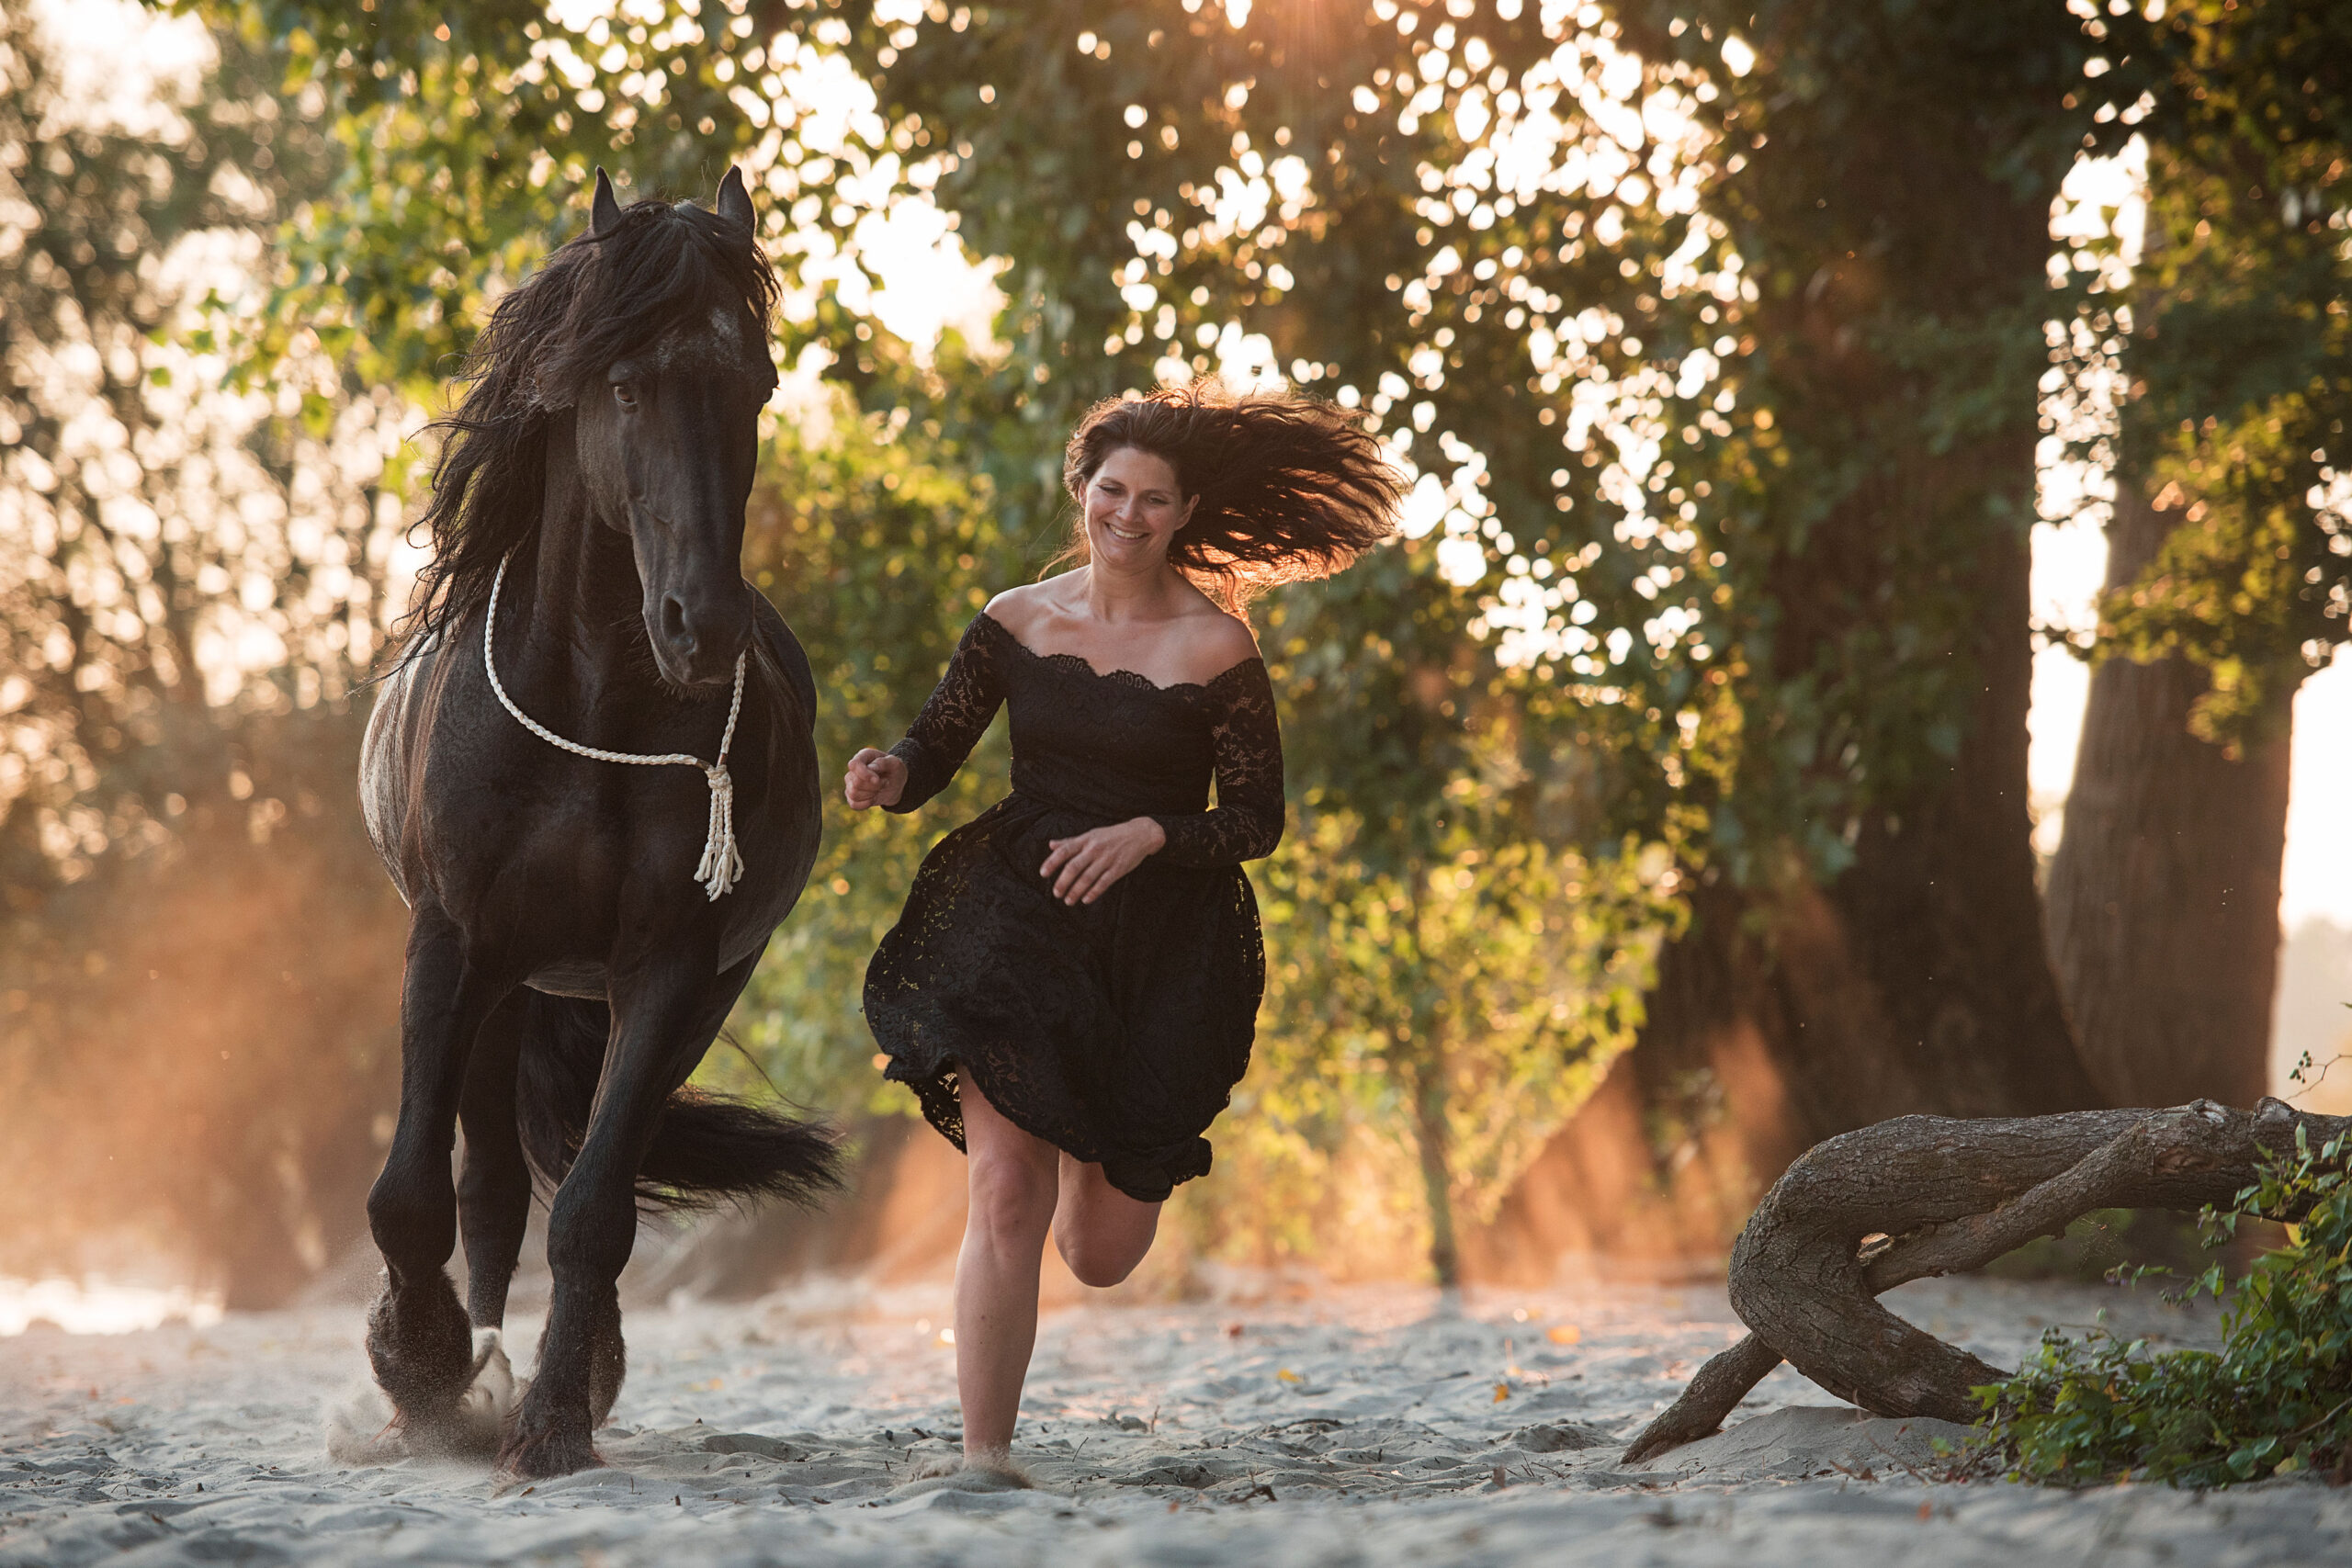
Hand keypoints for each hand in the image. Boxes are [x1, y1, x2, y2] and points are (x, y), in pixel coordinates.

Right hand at [843, 747, 906, 809]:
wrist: (895, 783)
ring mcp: (850, 783)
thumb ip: (883, 762)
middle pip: (856, 782)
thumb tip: (871, 768)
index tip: (877, 780)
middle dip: (874, 786)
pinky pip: (854, 804)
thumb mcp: (895, 763)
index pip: (854, 764)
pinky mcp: (852, 797)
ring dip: (871, 795)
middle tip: (885, 782)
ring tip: (880, 788)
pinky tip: (874, 798)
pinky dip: (866, 803)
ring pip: (854, 794)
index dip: (864, 774)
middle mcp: (853, 770)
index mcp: (862, 757)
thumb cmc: (894, 770)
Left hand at [1040, 817, 1166, 904]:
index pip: (1065, 851)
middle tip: (1056, 893)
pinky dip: (1094, 892)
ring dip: (1076, 891)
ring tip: (1068, 901)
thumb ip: (1071, 841)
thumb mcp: (1091, 834)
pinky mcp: (1119, 868)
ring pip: (1087, 878)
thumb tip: (1051, 845)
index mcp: (1086, 840)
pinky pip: (1104, 883)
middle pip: (1074, 867)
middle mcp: (1094, 849)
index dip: (1052, 862)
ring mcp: (1107, 859)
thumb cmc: (1112, 835)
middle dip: (1063, 882)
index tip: (1043, 874)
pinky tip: (1086, 900)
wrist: (1140, 834)